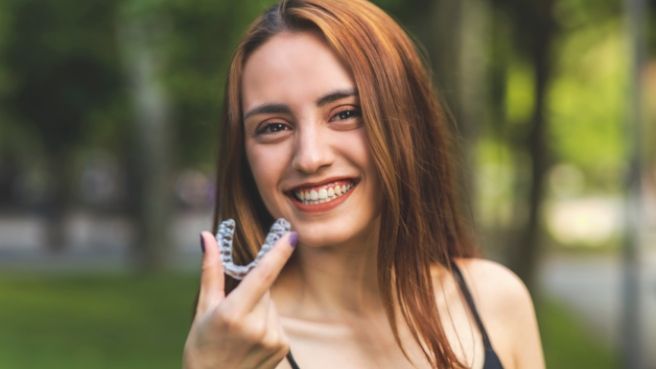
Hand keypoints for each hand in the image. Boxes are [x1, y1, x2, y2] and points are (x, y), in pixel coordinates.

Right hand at [183, 230, 297, 368]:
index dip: (279, 253)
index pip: (262, 276)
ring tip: (241, 331)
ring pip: (272, 305)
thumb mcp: (203, 309)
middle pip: (265, 289)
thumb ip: (211, 271)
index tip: (292, 235)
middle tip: (234, 309)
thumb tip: (207, 236)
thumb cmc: (202, 347)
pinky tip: (252, 340)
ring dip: (260, 309)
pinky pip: (277, 321)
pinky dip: (267, 324)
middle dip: (253, 290)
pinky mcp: (282, 347)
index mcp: (233, 314)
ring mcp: (272, 339)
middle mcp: (256, 327)